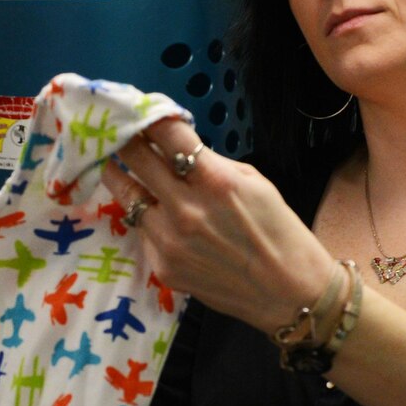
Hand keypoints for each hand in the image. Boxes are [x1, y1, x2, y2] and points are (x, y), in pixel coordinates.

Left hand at [99, 120, 333, 332]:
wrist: (289, 292)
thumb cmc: (279, 231)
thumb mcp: (254, 182)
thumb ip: (211, 163)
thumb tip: (176, 150)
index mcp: (215, 181)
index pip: (165, 134)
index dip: (149, 117)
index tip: (139, 112)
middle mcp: (185, 209)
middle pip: (134, 158)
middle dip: (125, 140)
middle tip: (117, 133)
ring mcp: (169, 241)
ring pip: (127, 196)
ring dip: (123, 178)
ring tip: (119, 168)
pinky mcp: (162, 267)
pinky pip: (142, 231)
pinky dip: (146, 218)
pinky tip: (156, 215)